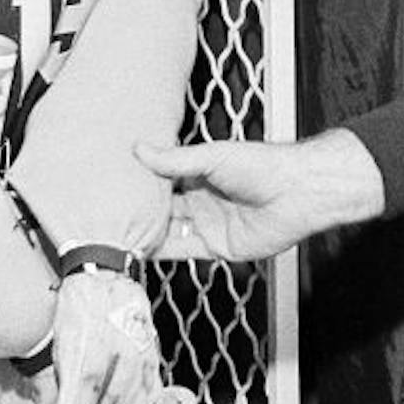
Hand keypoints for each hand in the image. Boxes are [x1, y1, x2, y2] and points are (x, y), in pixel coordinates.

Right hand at [135, 131, 384, 263]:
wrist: (298, 192)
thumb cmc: (265, 165)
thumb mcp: (214, 156)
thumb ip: (176, 159)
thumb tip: (140, 149)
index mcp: (200, 172)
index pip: (162, 179)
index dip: (139, 183)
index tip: (110, 184)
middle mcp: (202, 199)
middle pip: (162, 209)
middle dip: (137, 212)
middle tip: (105, 215)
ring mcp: (209, 224)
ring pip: (169, 232)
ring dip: (145, 236)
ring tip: (112, 237)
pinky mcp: (218, 247)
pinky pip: (184, 252)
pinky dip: (162, 254)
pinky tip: (139, 253)